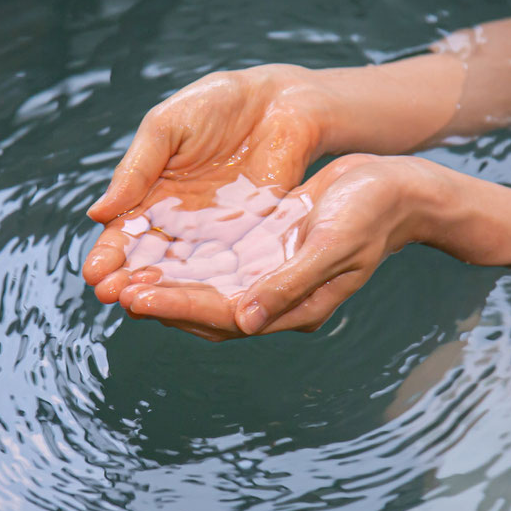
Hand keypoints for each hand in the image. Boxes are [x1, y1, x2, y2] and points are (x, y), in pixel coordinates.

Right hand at [82, 64, 333, 303]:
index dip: (108, 253)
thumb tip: (97, 213)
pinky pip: (225, 267)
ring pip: (182, 270)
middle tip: (110, 295)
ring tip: (141, 305)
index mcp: (151, 193)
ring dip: (161, 290)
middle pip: (148, 258)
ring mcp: (213, 232)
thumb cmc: (217, 103)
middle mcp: (178, 220)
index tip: (94, 273)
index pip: (124, 232)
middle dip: (127, 278)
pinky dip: (207, 285)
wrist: (280, 101)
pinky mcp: (248, 237)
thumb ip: (136, 169)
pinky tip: (190, 299)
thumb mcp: (166, 127)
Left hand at [119, 154, 510, 340]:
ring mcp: (269, 275)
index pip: (223, 317)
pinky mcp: (265, 249)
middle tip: (111, 289)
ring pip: (205, 284)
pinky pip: (216, 259)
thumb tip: (242, 321)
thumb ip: (288, 285)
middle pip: (205, 306)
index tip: (135, 298)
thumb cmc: (372, 214)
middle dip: (159, 298)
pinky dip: (185, 255)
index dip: (177, 308)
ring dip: (165, 280)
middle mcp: (274, 298)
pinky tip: (154, 243)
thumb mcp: (333, 246)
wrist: (398, 188)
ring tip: (121, 272)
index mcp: (292, 309)